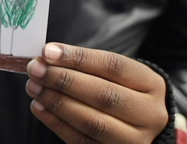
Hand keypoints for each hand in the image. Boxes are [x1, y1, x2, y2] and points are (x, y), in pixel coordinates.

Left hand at [26, 43, 167, 143]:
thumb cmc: (127, 94)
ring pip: (92, 122)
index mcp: (151, 84)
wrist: (148, 129)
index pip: (113, 66)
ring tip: (34, 87)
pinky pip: (82, 141)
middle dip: (63, 80)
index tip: (48, 51)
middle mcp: (149, 114)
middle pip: (103, 95)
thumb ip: (89, 67)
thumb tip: (48, 57)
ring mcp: (135, 140)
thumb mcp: (121, 76)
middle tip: (35, 69)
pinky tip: (39, 107)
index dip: (78, 57)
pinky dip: (56, 123)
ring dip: (56, 102)